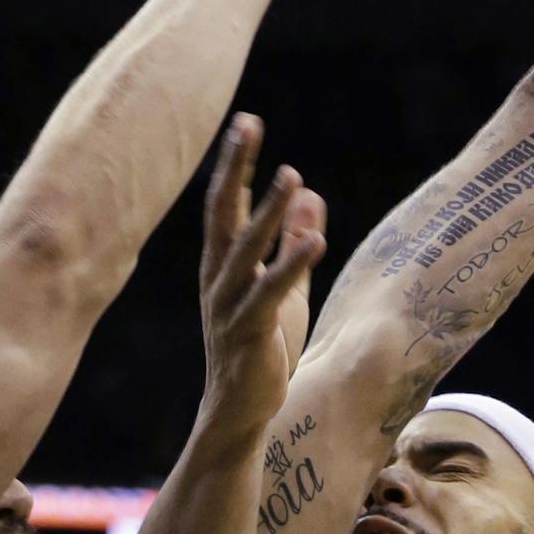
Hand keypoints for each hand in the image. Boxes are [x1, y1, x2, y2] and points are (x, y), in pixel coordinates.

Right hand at [199, 114, 326, 438]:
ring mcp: (229, 305)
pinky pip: (270, 294)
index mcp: (223, 266)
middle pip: (224, 214)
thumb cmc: (261, 349)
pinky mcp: (249, 333)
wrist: (239, 412)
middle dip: (235, 169)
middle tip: (247, 125)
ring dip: (269, 212)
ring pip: (246, 250)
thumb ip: (294, 243)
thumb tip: (310, 193)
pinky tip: (315, 240)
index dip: (238, 165)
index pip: (228, 205)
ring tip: (290, 175)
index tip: (247, 122)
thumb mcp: (286, 289)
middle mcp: (218, 278)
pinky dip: (291, 265)